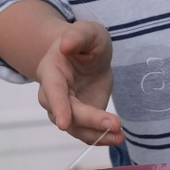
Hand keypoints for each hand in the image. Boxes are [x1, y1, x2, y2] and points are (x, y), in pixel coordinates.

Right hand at [35, 20, 123, 146]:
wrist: (89, 55)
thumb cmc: (85, 41)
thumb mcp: (87, 31)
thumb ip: (77, 36)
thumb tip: (65, 45)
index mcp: (51, 71)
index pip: (52, 90)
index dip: (59, 106)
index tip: (64, 123)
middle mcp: (52, 95)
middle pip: (67, 113)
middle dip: (90, 120)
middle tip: (114, 124)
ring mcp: (66, 109)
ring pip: (77, 128)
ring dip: (97, 134)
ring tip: (119, 136)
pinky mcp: (81, 118)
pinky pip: (88, 132)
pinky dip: (102, 137)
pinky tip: (117, 138)